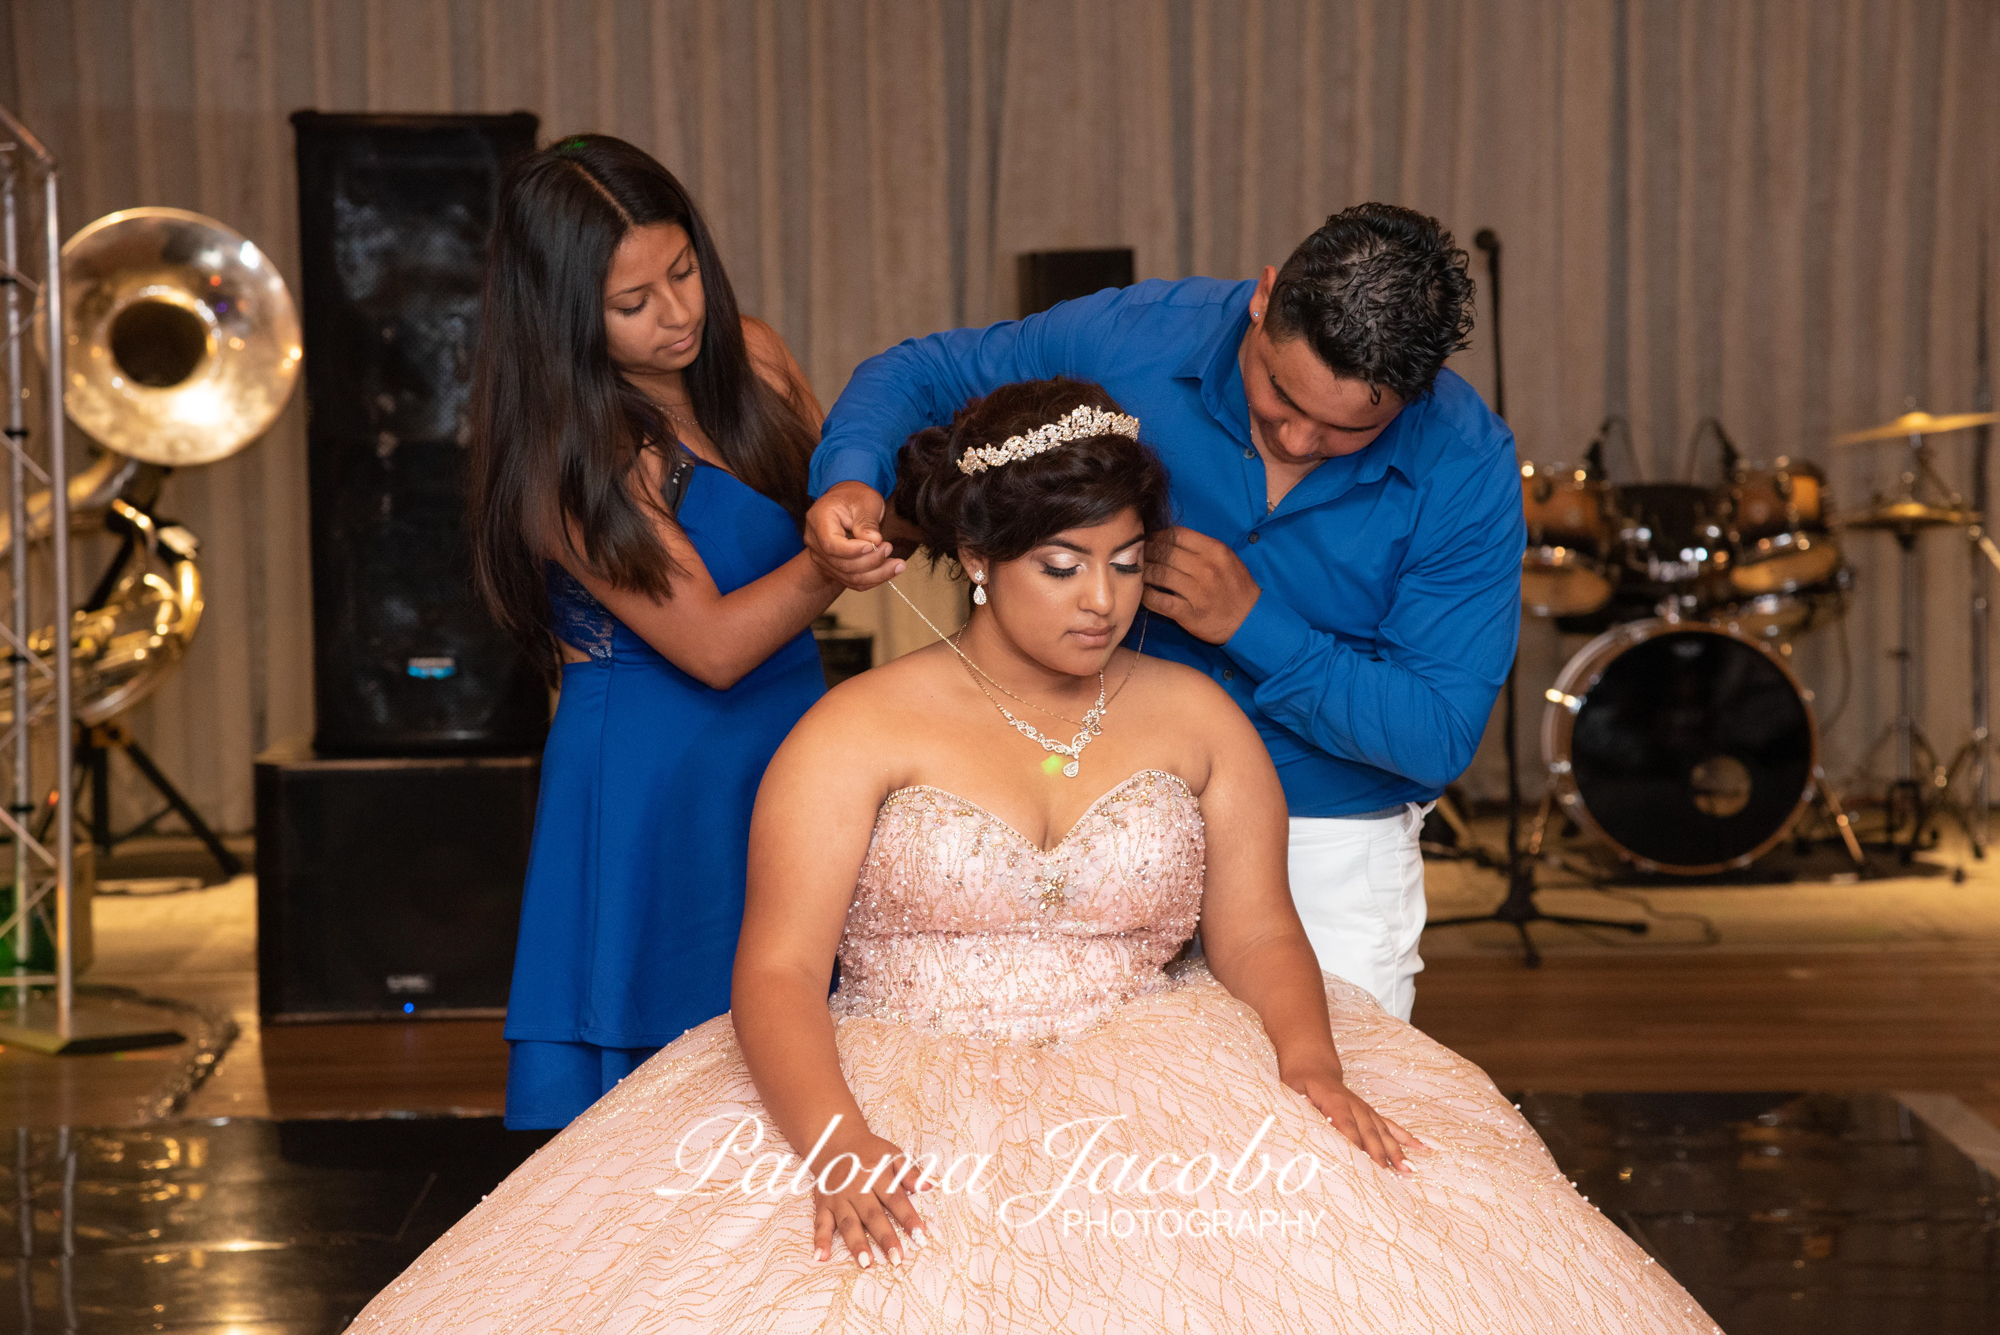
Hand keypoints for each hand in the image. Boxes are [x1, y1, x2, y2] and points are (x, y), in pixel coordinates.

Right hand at [805, 481, 905, 590]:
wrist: (848, 502)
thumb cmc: (856, 497)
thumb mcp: (865, 501)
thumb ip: (867, 521)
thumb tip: (874, 540)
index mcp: (819, 519)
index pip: (831, 544)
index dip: (853, 550)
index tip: (875, 544)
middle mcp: (815, 541)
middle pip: (841, 564)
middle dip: (870, 561)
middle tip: (889, 547)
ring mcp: (822, 557)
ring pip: (849, 576)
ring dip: (876, 574)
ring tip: (897, 563)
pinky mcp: (833, 567)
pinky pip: (852, 581)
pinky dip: (873, 579)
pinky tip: (890, 570)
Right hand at [808, 1129, 930, 1268]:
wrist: (835, 1141)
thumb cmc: (870, 1152)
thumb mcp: (893, 1154)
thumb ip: (910, 1171)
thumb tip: (928, 1187)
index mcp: (877, 1174)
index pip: (895, 1199)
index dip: (908, 1218)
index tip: (920, 1236)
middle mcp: (856, 1187)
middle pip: (872, 1215)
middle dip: (884, 1237)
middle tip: (896, 1258)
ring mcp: (838, 1197)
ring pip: (848, 1223)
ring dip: (856, 1243)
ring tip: (866, 1263)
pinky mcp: (823, 1204)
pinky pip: (820, 1223)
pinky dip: (820, 1240)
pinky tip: (822, 1257)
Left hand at [1142, 526, 1261, 643]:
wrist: (1250, 620)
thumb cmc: (1236, 587)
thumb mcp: (1226, 559)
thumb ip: (1201, 547)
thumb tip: (1167, 539)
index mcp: (1214, 550)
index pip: (1176, 535)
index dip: (1157, 536)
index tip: (1148, 541)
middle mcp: (1205, 568)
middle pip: (1163, 553)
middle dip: (1146, 553)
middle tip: (1136, 557)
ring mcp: (1197, 591)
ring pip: (1158, 574)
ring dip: (1143, 573)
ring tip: (1137, 574)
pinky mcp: (1188, 614)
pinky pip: (1158, 601)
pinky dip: (1146, 595)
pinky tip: (1142, 593)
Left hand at [1282, 1062, 1423, 1172]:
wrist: (1314, 1068)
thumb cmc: (1301, 1083)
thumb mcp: (1294, 1090)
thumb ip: (1301, 1101)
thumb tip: (1307, 1107)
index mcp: (1335, 1102)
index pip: (1346, 1126)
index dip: (1354, 1144)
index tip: (1362, 1163)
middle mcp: (1356, 1106)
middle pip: (1369, 1133)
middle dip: (1379, 1154)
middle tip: (1388, 1175)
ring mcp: (1366, 1110)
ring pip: (1384, 1132)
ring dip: (1396, 1151)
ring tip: (1409, 1170)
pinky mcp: (1371, 1114)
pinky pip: (1391, 1126)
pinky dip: (1406, 1137)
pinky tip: (1422, 1148)